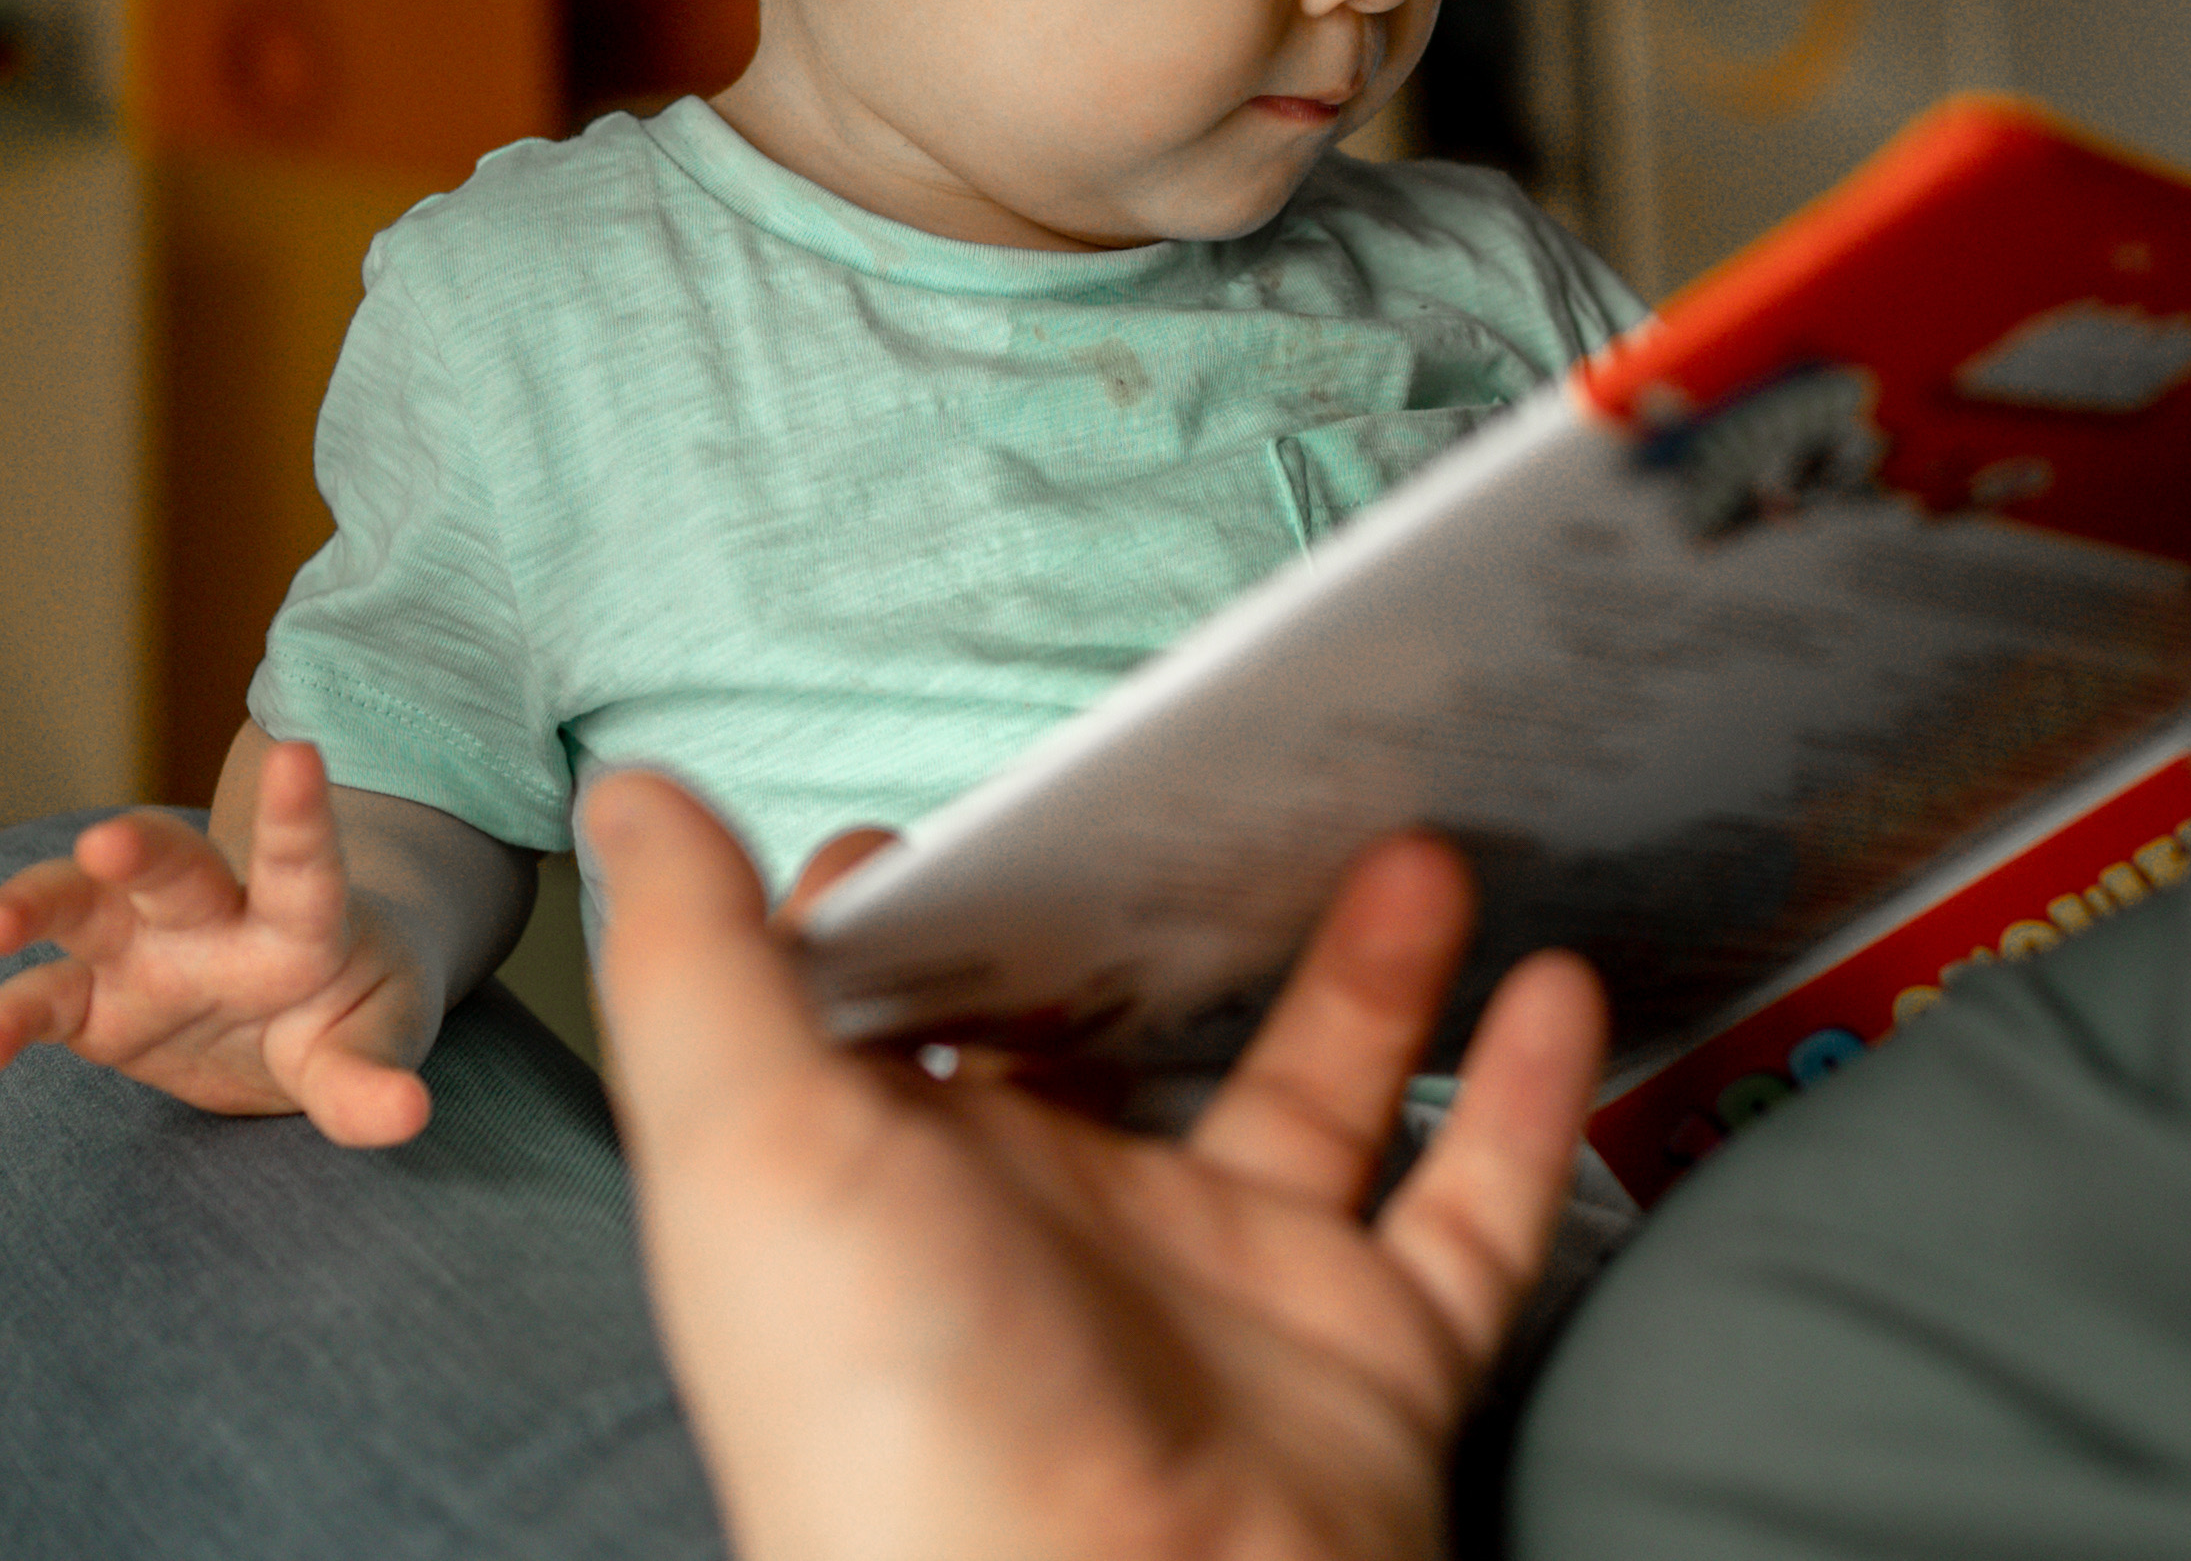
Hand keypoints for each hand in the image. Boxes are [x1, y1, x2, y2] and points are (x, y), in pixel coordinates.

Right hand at [0, 737, 446, 1145]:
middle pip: (173, 865)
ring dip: (34, 905)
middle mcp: (213, 916)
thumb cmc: (353, 1006)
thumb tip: (406, 1117)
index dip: (299, 812)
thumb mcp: (378, 1036)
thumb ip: (372, 1078)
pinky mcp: (95, 1004)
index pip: (304, 861)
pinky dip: (5, 1023)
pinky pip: (42, 1004)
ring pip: (82, 906)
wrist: (302, 1011)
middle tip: (107, 843)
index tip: (297, 754)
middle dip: (139, 849)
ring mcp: (144, 950)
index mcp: (299, 918)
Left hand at [586, 767, 1608, 1560]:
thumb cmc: (889, 1412)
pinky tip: (1556, 982)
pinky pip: (1474, 1206)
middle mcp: (1071, 1235)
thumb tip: (634, 801)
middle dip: (1189, 914)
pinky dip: (1527, 1097)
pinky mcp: (1371, 1355)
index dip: (968, 906)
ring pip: (1323, 1092)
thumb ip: (698, 963)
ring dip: (1375, 963)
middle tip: (1253, 777)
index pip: (937, 1015)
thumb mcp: (742, 1146)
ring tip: (1417, 836)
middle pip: (1143, 1035)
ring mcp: (1232, 1295)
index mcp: (912, 1188)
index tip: (1023, 794)